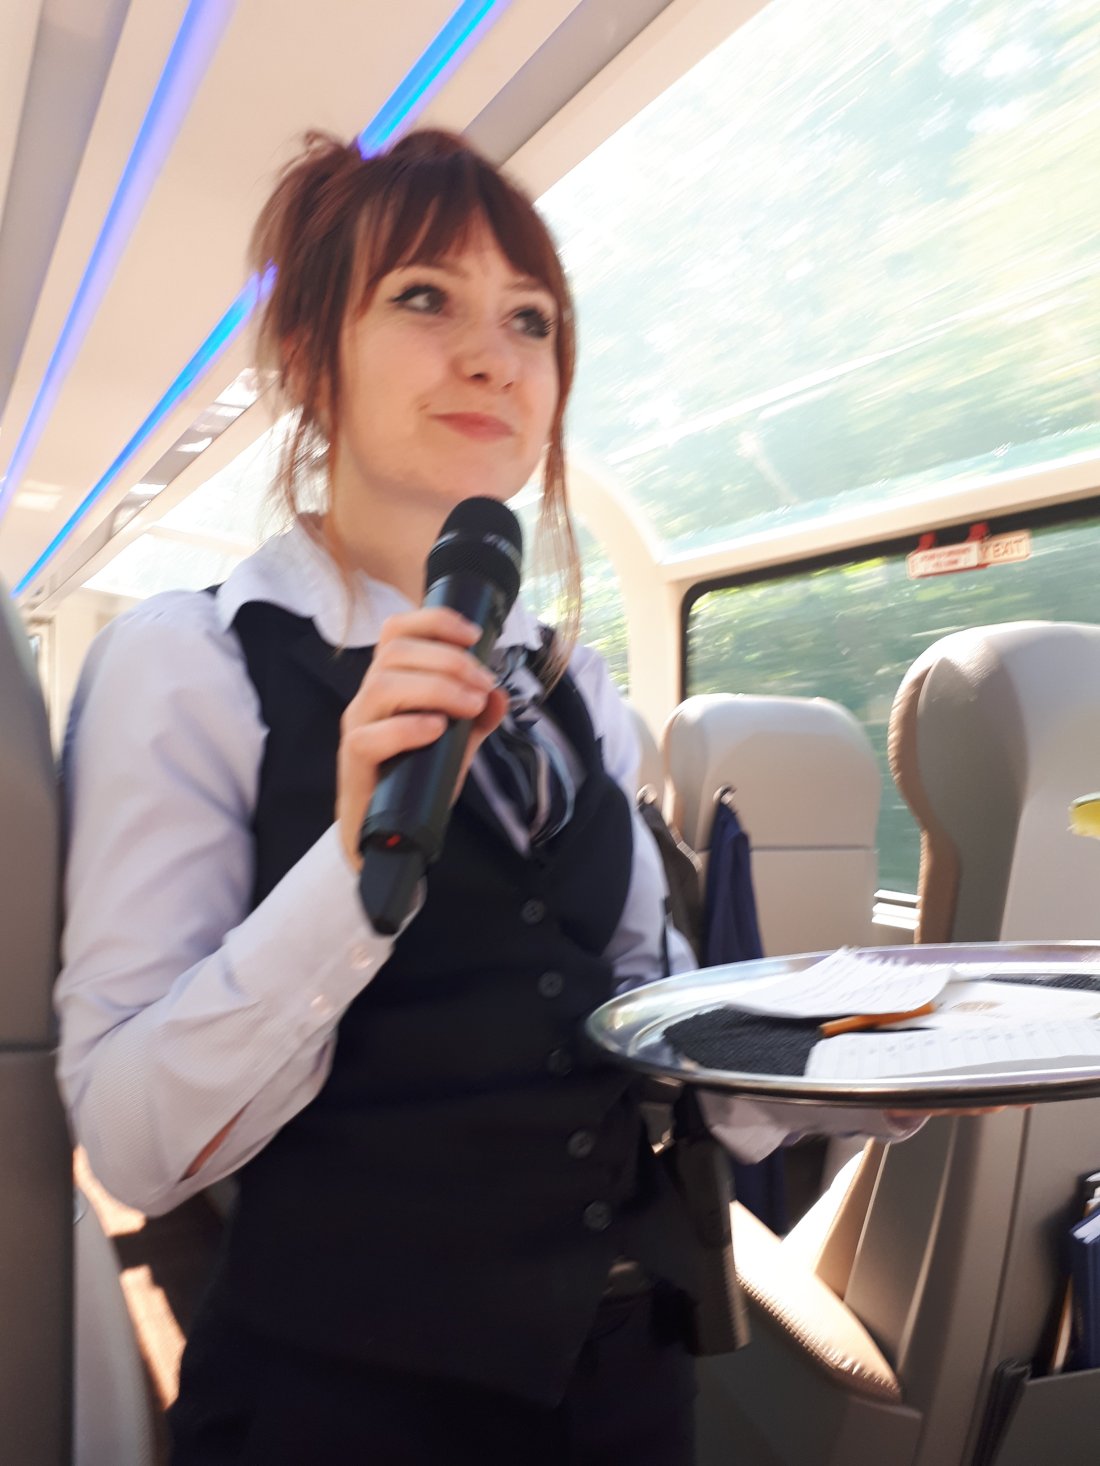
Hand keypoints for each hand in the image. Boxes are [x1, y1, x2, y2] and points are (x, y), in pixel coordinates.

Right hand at [336, 607, 508, 869]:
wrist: (384, 830)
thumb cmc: (415, 776)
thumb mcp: (456, 742)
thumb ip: (477, 718)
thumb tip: (501, 694)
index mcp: (390, 681)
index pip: (397, 631)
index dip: (434, 622)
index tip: (474, 635)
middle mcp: (368, 696)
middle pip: (395, 652)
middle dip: (448, 660)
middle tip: (484, 683)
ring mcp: (358, 726)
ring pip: (382, 685)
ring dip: (435, 688)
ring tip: (469, 706)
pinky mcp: (354, 759)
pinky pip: (372, 736)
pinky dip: (408, 728)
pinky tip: (437, 730)